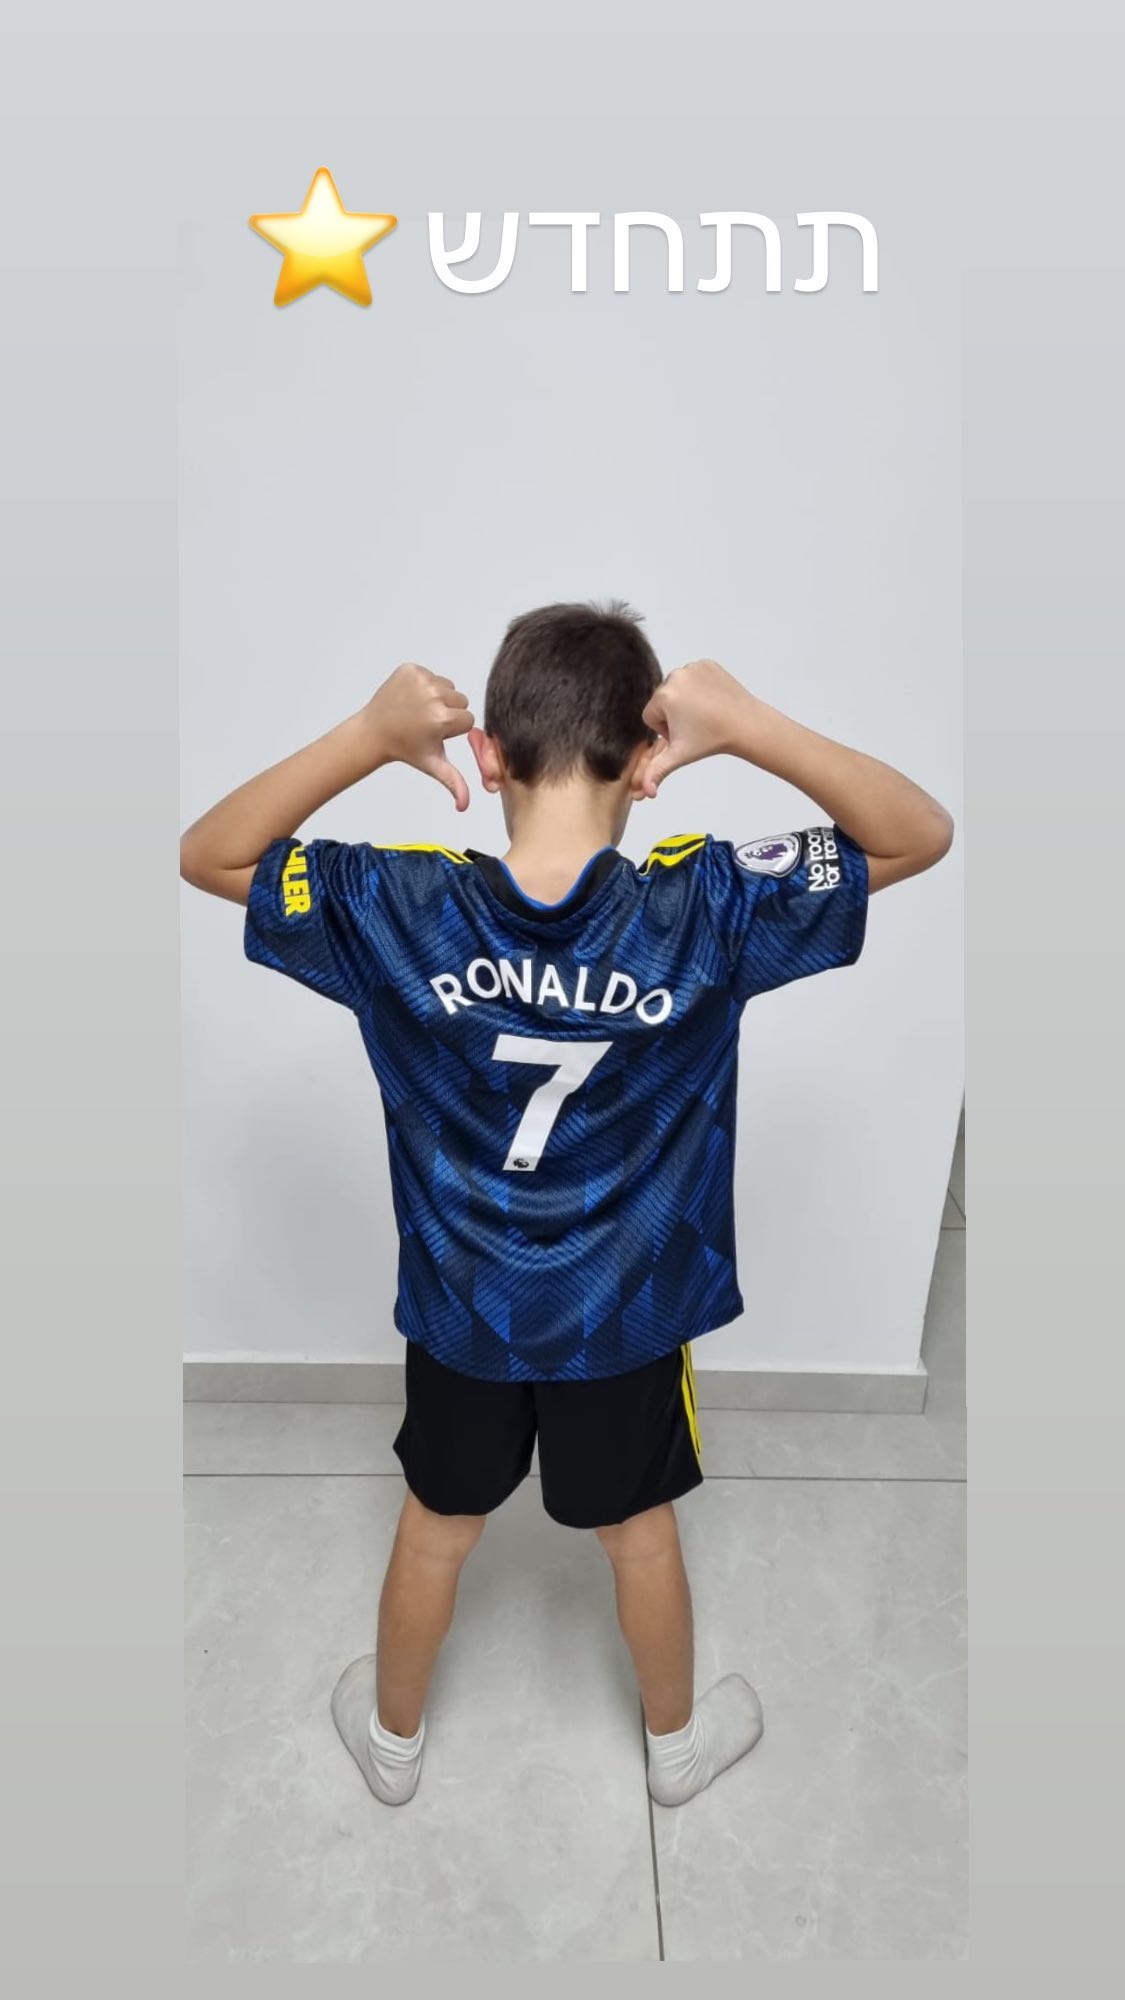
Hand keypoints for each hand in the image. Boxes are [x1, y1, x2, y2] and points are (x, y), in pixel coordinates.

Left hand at [358, 663, 474, 810]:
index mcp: (442, 719)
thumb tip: (464, 806)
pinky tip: (412, 700)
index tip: (435, 734)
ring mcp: (421, 680)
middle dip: (448, 711)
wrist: (374, 732)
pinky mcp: (410, 669)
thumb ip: (454, 783)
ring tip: (419, 712)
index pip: (468, 719)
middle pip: (460, 700)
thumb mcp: (433, 765)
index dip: (454, 729)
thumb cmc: (405, 748)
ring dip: (438, 698)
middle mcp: (433, 696)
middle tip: (427, 723)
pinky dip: (424, 685)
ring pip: (447, 686)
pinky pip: (431, 674)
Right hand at [640, 659, 760, 795]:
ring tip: (703, 714)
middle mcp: (675, 676)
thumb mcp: (680, 755)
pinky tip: (710, 701)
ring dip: (685, 701)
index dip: (665, 730)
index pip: (650, 716)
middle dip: (674, 715)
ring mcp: (692, 667)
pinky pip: (693, 677)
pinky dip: (699, 688)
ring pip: (677, 688)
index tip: (684, 734)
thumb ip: (657, 772)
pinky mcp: (707, 664)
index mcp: (664, 696)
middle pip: (663, 701)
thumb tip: (645, 793)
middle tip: (695, 726)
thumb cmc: (713, 739)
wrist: (745, 724)